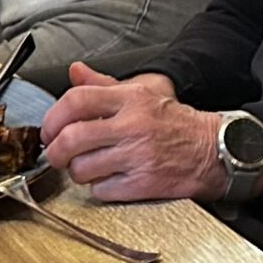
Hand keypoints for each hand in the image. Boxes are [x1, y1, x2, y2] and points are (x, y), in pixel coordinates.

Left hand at [38, 62, 224, 201]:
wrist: (212, 150)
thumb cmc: (175, 123)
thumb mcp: (143, 93)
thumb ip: (104, 84)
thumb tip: (75, 71)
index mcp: (130, 99)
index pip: (77, 101)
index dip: (53, 118)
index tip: (50, 130)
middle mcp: (133, 125)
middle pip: (72, 139)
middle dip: (55, 151)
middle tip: (56, 155)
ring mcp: (138, 156)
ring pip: (82, 169)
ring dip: (77, 172)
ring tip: (88, 167)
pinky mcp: (143, 183)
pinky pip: (101, 191)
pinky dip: (99, 189)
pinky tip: (109, 179)